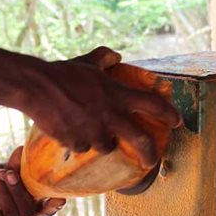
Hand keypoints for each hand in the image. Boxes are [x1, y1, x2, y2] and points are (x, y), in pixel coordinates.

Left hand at [0, 147, 64, 215]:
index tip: (60, 199)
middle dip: (19, 190)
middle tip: (9, 173)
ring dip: (6, 194)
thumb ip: (18, 165)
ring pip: (14, 214)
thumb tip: (23, 149)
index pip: (47, 209)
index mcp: (32, 203)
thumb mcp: (6, 169)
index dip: (54, 206)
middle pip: (30, 210)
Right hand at [21, 46, 181, 166]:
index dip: (169, 114)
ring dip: (103, 142)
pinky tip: (69, 131)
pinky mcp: (77, 143)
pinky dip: (79, 142)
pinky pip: (82, 147)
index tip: (178, 122)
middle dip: (150, 153)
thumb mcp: (88, 62)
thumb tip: (116, 56)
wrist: (38, 88)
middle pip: (140, 141)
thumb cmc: (63, 73)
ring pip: (106, 146)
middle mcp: (111, 116)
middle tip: (151, 160)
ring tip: (91, 132)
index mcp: (118, 95)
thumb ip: (104, 58)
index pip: (153, 105)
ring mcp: (95, 132)